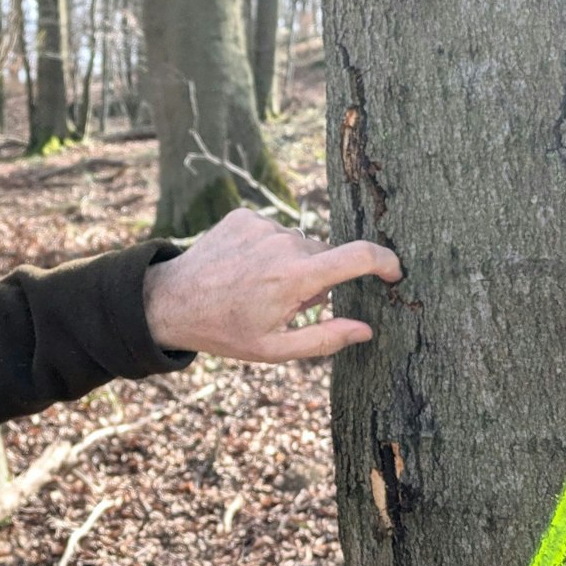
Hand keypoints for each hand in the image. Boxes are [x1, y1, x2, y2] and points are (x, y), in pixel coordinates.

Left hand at [142, 208, 403, 361]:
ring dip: (292, 264)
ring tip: (258, 287)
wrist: (169, 301)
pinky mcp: (245, 216)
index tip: (396, 272)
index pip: (359, 256)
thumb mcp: (274, 349)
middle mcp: (283, 243)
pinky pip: (274, 232)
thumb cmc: (223, 331)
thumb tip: (366, 329)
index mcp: (295, 277)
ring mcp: (262, 226)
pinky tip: (244, 269)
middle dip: (319, 278)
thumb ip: (325, 339)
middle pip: (326, 256)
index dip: (386, 261)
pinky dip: (269, 250)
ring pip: (299, 244)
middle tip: (286, 304)